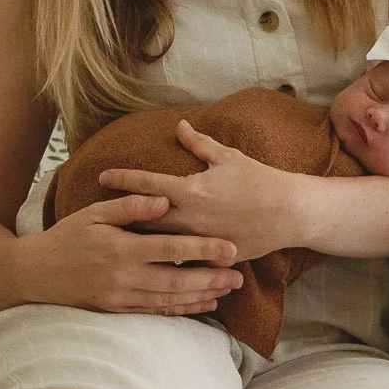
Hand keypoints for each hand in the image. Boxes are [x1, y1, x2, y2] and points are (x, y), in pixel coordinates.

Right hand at [21, 192, 243, 314]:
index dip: (202, 249)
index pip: (170, 249)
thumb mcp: (94, 213)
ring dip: (201, 296)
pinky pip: (156, 311)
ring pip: (169, 300)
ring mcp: (120, 297)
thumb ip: (130, 206)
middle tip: (239, 276)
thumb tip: (163, 199)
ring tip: (227, 290)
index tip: (229, 248)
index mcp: (120, 248)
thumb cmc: (67, 236)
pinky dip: (181, 309)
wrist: (36, 274)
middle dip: (211, 278)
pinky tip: (202, 305)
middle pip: (176, 280)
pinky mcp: (117, 310)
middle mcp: (123, 277)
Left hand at [97, 121, 302, 260]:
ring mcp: (200, 241)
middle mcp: (191, 218)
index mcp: (192, 190)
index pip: (147, 184)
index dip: (122, 178)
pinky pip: (183, 261)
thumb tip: (179, 126)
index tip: (102, 176)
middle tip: (98, 213)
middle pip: (144, 218)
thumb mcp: (228, 157)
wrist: (290, 212)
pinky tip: (150, 262)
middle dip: (121, 215)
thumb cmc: (259, 179)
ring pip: (158, 243)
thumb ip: (199, 144)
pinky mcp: (212, 257)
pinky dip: (167, 259)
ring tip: (116, 237)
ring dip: (138, 239)